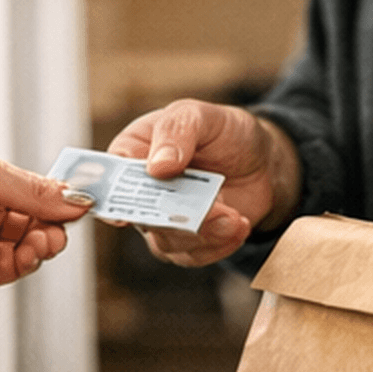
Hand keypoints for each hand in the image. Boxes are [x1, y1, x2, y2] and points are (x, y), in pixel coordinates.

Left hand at [0, 145, 90, 283]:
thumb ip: (34, 191)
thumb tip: (74, 199)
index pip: (43, 199)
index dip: (62, 207)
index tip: (82, 210)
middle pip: (39, 229)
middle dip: (53, 232)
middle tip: (57, 233)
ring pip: (25, 252)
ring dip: (38, 251)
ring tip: (39, 244)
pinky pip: (3, 271)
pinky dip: (19, 266)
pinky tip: (23, 257)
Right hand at [107, 99, 300, 265]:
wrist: (262, 161)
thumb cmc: (222, 131)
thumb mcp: (200, 116)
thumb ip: (176, 131)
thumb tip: (157, 166)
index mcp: (133, 152)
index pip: (110, 176)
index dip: (115, 194)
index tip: (126, 211)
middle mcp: (142, 190)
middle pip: (139, 215)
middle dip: (173, 218)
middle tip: (209, 211)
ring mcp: (163, 219)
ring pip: (167, 241)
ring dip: (203, 233)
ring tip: (233, 218)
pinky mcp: (187, 241)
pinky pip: (193, 256)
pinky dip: (218, 245)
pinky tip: (238, 226)